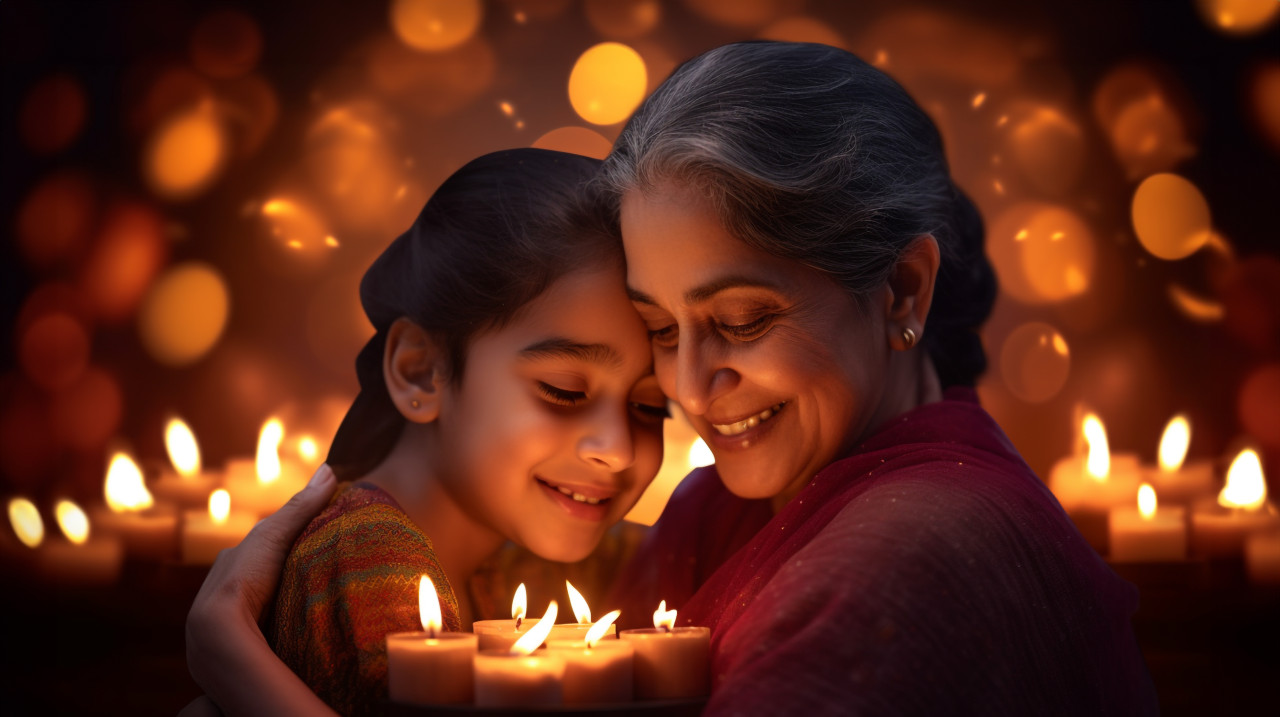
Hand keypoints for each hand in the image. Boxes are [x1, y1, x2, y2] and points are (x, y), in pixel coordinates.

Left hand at [186, 463, 338, 715]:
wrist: (219, 631)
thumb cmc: (244, 576)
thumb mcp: (275, 533)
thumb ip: (300, 506)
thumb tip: (329, 468)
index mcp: (229, 562)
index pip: (259, 548)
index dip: (283, 544)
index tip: (312, 545)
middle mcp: (224, 588)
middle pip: (260, 577)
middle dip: (281, 577)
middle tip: (317, 579)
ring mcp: (229, 620)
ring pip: (260, 607)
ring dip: (280, 607)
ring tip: (312, 610)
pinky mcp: (237, 646)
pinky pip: (262, 632)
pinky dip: (278, 630)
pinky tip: (297, 634)